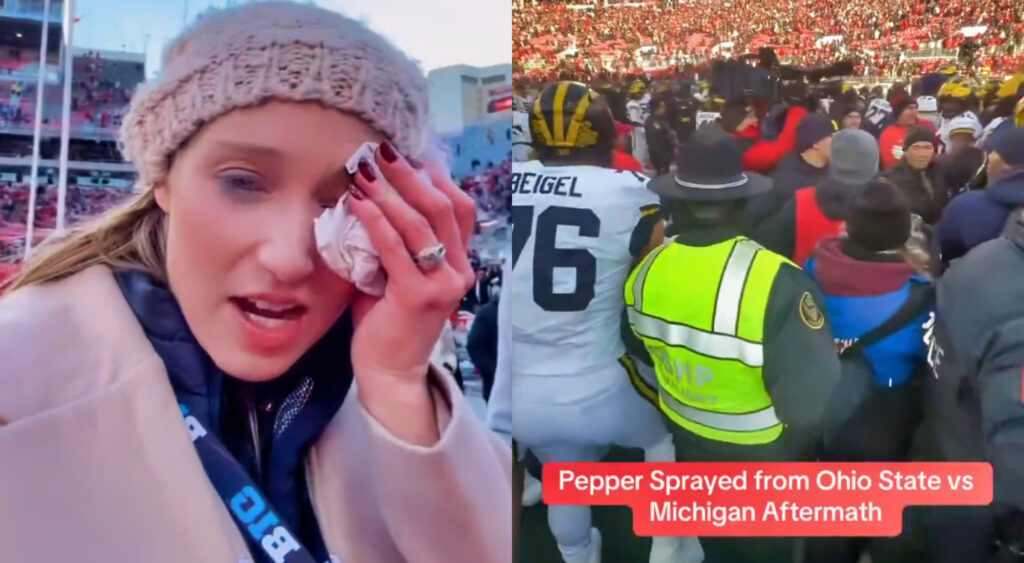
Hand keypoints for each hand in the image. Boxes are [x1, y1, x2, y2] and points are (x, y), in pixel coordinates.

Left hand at [346, 141, 475, 443]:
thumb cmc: (388, 320)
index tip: (409, 155)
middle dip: (412, 176)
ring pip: (421, 225)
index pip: (460, 208)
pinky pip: (396, 249)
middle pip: (444, 208)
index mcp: (460, 262)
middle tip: (383, 152)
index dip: (438, 177)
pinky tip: (359, 203)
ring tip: (364, 172)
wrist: (390, 371)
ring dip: (391, 193)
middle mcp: (459, 271)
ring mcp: (443, 284)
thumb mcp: (398, 272)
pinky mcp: (419, 296)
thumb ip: (396, 241)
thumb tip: (372, 196)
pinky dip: (377, 222)